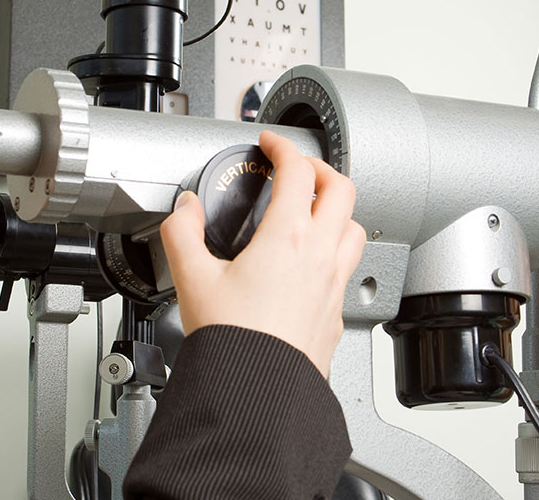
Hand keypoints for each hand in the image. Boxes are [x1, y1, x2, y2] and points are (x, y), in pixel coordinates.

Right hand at [159, 130, 365, 377]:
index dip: (284, 147)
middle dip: (319, 169)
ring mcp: (335, 283)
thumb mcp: (192, 278)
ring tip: (313, 210)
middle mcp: (321, 256)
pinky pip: (348, 267)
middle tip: (297, 169)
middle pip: (341, 188)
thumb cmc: (234, 342)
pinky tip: (312, 262)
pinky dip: (336, 250)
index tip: (271, 145)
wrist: (257, 394)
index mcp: (289, 237)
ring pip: (355, 227)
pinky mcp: (336, 311)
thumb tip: (184, 210)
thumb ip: (182, 234)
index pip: (299, 170)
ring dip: (337, 209)